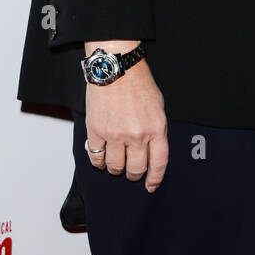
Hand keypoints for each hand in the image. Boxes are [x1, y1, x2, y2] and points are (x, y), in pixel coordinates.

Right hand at [84, 52, 168, 191]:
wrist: (117, 67)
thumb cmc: (138, 83)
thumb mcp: (158, 107)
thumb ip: (156, 130)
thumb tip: (151, 150)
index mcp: (157, 129)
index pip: (158, 164)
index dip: (154, 179)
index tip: (150, 186)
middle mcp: (137, 135)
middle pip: (135, 169)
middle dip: (133, 174)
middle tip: (130, 172)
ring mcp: (115, 134)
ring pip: (114, 166)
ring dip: (115, 168)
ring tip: (115, 163)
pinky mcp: (96, 131)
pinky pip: (96, 156)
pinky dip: (98, 161)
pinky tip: (100, 157)